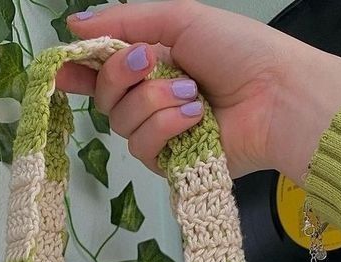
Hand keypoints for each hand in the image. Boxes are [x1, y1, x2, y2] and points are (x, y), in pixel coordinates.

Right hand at [56, 0, 340, 183]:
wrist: (278, 97)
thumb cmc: (241, 52)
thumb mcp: (181, 20)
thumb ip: (125, 20)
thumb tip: (74, 23)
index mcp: (156, 62)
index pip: (103, 70)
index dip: (78, 70)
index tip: (61, 69)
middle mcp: (154, 99)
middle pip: (105, 97)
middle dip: (121, 76)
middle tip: (152, 61)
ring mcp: (163, 133)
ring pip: (122, 124)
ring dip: (153, 102)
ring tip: (193, 93)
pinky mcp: (173, 163)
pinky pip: (143, 149)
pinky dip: (166, 128)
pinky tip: (195, 118)